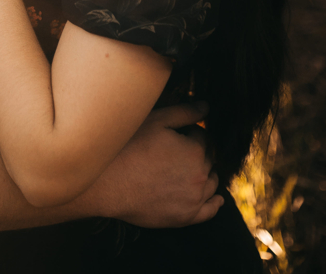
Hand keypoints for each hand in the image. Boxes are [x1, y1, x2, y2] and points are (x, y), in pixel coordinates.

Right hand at [77, 103, 221, 227]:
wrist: (109, 182)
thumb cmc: (130, 147)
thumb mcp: (156, 121)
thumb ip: (185, 112)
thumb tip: (206, 107)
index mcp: (195, 151)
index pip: (204, 136)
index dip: (192, 131)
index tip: (179, 132)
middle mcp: (200, 176)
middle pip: (209, 159)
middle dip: (199, 151)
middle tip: (179, 149)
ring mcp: (194, 199)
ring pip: (212, 182)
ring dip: (206, 172)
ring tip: (191, 167)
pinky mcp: (185, 217)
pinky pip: (209, 211)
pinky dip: (215, 202)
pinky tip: (216, 197)